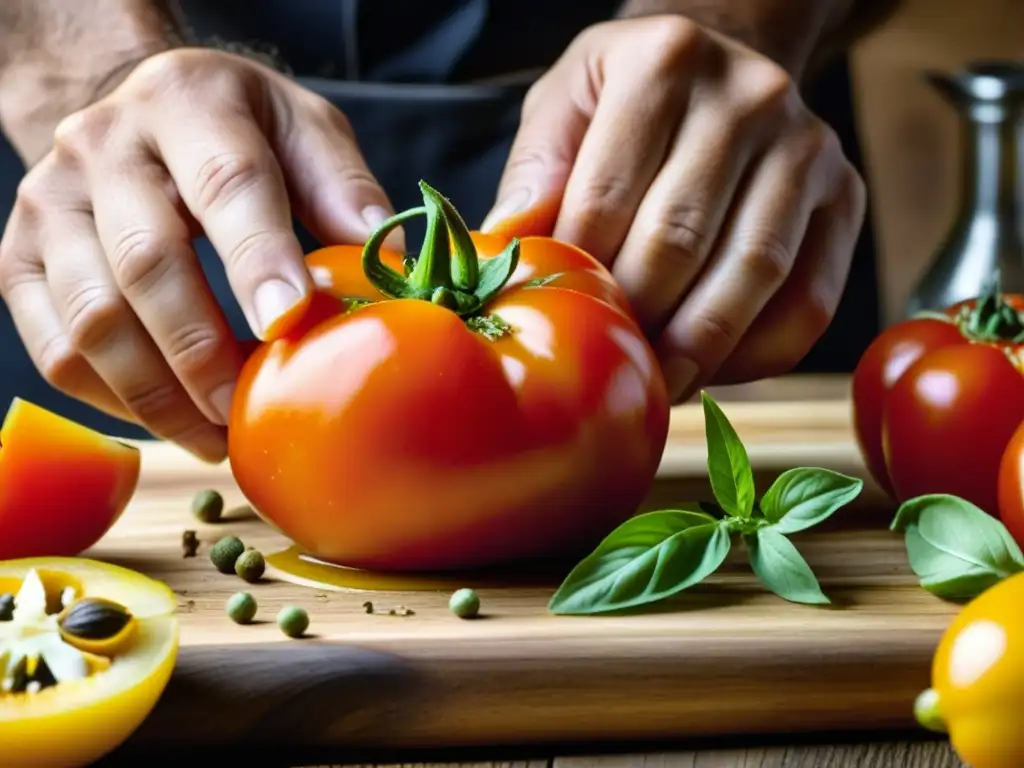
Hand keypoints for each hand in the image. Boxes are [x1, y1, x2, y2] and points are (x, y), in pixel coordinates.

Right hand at [0, 49, 395, 461]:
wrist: (134, 112)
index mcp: (189, 102)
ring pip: (92, 319)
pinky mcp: (16, 256)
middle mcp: (103, 146)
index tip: (290, 325)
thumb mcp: (303, 129)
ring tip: (217, 434)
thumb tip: (388, 263)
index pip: (227, 182)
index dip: (257, 260)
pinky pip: (54, 349)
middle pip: (147, 262)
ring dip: (159, 396)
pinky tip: (169, 417)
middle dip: (204, 352)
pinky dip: (114, 400)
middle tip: (248, 411)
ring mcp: (49, 203)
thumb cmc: (237, 130)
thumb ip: (342, 187)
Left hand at [483, 15, 866, 402]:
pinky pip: (810, 300)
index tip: (558, 326)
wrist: (723, 65)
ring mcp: (808, 146)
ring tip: (655, 383)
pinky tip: (713, 369)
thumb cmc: (629, 96)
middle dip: (635, 318)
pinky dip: (758, 353)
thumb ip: (536, 170)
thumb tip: (507, 246)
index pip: (605, 198)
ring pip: (751, 274)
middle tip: (605, 366)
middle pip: (679, 240)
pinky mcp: (847, 197)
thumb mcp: (565, 102)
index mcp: (664, 62)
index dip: (578, 277)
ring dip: (696, 348)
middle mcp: (749, 97)